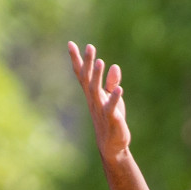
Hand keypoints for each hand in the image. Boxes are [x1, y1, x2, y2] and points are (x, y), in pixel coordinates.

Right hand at [69, 42, 129, 159]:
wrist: (112, 145)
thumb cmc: (111, 119)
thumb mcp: (112, 98)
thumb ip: (112, 82)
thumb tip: (114, 66)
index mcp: (92, 94)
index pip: (82, 74)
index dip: (77, 59)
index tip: (70, 44)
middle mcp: (94, 100)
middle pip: (88, 79)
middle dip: (88, 63)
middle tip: (89, 47)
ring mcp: (101, 109)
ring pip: (96, 91)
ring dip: (98, 76)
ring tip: (101, 62)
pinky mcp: (111, 119)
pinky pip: (111, 108)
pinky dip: (115, 99)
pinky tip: (120, 89)